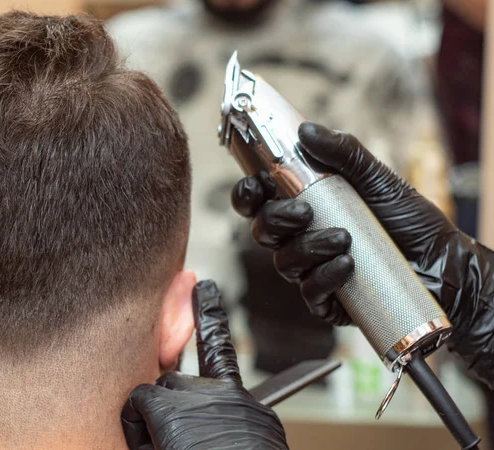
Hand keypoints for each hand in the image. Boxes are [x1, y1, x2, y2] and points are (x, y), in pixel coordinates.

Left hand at [121, 280, 288, 449]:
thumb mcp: (236, 434)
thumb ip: (219, 415)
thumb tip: (195, 422)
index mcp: (241, 404)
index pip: (219, 351)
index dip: (210, 317)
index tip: (202, 286)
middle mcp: (220, 392)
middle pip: (174, 382)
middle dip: (168, 409)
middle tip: (175, 437)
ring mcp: (194, 396)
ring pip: (155, 395)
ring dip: (155, 424)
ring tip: (172, 449)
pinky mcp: (168, 406)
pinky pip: (141, 405)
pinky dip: (142, 428)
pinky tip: (159, 445)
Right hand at [232, 121, 493, 386]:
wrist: (442, 260)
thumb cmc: (409, 218)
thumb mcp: (377, 178)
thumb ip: (343, 152)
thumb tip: (305, 129)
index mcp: (305, 206)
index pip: (260, 200)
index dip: (247, 193)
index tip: (256, 185)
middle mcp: (302, 238)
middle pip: (262, 230)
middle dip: (275, 219)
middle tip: (304, 211)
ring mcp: (312, 269)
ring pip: (284, 261)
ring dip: (308, 248)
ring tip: (343, 238)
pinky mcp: (327, 299)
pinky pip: (309, 290)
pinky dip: (324, 276)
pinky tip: (348, 264)